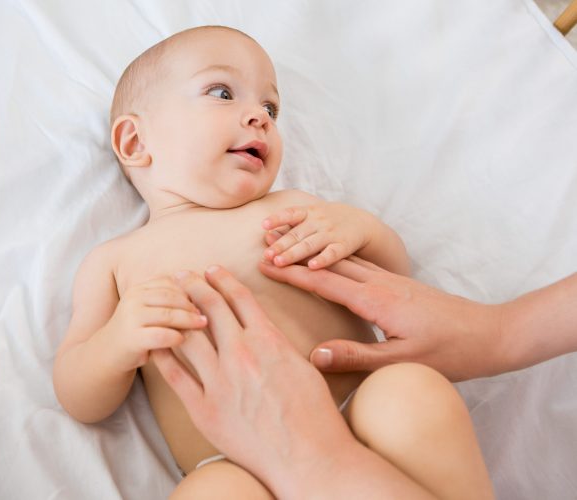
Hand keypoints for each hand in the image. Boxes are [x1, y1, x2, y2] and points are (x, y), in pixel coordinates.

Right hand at [103, 276, 206, 370]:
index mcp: (140, 288)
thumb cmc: (138, 332)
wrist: (107, 355)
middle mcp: (133, 298)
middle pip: (172, 296)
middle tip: (210, 312)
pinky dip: (175, 337)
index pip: (172, 282)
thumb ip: (170, 302)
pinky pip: (159, 335)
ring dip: (189, 319)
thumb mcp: (151, 311)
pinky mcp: (131, 338)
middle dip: (193, 304)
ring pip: (168, 314)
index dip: (192, 289)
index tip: (209, 297)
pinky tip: (184, 340)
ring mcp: (130, 317)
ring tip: (203, 324)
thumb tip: (207, 294)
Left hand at [152, 266, 434, 498]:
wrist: (309, 457)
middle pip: (210, 309)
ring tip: (166, 301)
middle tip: (182, 275)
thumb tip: (266, 331)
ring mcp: (220, 382)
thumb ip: (279, 345)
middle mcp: (241, 354)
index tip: (212, 269)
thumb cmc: (315, 415)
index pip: (240, 298)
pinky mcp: (205, 409)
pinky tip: (154, 342)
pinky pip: (176, 376)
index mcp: (268, 341)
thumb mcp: (304, 367)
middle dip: (194, 286)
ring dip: (175, 314)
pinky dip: (163, 356)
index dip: (223, 280)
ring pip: (189, 336)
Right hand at [259, 256, 503, 381]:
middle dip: (296, 256)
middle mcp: (380, 284)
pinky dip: (336, 260)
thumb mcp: (401, 361)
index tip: (264, 265)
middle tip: (266, 248)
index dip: (291, 274)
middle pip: (329, 265)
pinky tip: (331, 262)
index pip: (323, 283)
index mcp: (376, 300)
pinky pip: (359, 265)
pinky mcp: (399, 285)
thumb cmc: (449, 352)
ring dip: (314, 254)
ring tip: (290, 247)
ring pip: (343, 261)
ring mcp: (391, 281)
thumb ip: (356, 356)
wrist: (490, 334)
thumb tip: (314, 353)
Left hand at [262, 202, 375, 269]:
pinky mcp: (344, 245)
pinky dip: (323, 259)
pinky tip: (312, 267)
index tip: (264, 225)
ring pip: (311, 244)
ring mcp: (331, 233)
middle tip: (266, 255)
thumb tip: (266, 235)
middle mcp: (318, 222)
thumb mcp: (310, 215)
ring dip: (294, 253)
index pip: (291, 213)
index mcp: (308, 212)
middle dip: (281, 244)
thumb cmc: (326, 221)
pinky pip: (333, 253)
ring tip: (279, 262)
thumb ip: (291, 224)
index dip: (277, 218)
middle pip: (297, 234)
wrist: (361, 222)